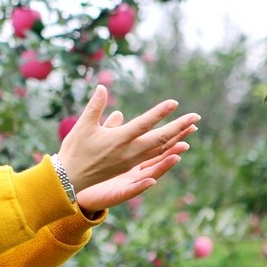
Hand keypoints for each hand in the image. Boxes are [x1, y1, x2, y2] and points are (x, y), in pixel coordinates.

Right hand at [56, 86, 198, 191]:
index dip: (160, 113)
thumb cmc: (75, 150)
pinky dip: (168, 150)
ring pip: (160, 150)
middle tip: (196, 117)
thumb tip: (103, 87)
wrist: (70, 179)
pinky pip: (154, 158)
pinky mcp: (130, 167)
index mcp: (118, 140)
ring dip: (178, 138)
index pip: (144, 124)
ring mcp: (131, 161)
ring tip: (191, 129)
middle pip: (160, 139)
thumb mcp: (82, 125)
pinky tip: (175, 146)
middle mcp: (129, 152)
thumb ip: (95, 106)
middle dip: (179, 127)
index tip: (174, 103)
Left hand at [74, 110, 189, 212]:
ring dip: (164, 166)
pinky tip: (151, 180)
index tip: (188, 123)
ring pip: (151, 174)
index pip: (156, 143)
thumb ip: (111, 129)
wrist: (75, 188)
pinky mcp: (119, 194)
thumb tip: (119, 113)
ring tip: (178, 156)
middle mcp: (136, 170)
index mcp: (133, 157)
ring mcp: (129, 183)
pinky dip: (142, 185)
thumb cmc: (89, 167)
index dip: (172, 134)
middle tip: (192, 133)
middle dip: (176, 147)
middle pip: (160, 157)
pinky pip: (132, 190)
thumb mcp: (101, 143)